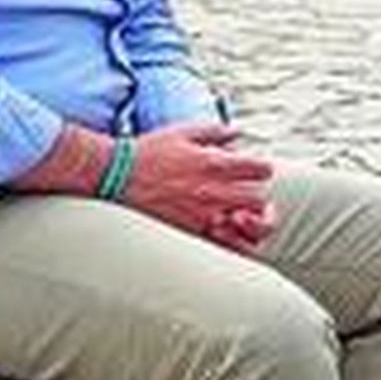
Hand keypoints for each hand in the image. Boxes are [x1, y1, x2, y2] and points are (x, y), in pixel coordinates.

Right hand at [125, 122, 275, 252]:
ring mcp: (204, 217)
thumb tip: (238, 133)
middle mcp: (214, 192)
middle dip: (260, 196)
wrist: (118, 176)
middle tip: (253, 196)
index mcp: (216, 164)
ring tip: (247, 219)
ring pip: (249, 230)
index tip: (257, 169)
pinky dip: (236, 244)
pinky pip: (226, 248)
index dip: (262, 168)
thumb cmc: (150, 152)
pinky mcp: (191, 234)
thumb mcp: (185, 131)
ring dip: (254, 224)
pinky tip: (231, 236)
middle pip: (259, 200)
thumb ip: (216, 131)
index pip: (260, 169)